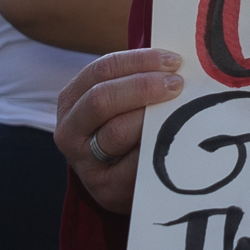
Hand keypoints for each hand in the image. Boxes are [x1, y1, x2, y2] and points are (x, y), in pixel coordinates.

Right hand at [57, 48, 186, 213]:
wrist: (122, 184)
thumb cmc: (126, 131)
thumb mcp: (119, 104)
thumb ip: (135, 81)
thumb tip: (173, 61)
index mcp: (70, 101)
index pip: (100, 70)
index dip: (138, 61)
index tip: (173, 61)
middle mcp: (69, 131)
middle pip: (101, 99)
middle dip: (143, 87)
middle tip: (177, 84)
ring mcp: (84, 163)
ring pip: (116, 131)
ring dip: (151, 116)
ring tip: (180, 108)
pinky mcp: (105, 189)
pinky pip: (134, 163)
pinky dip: (156, 146)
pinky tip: (177, 138)